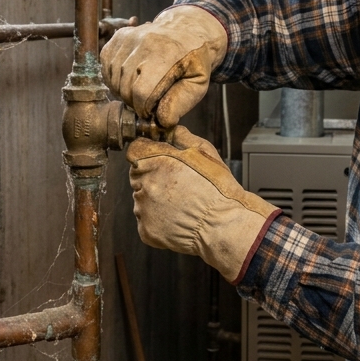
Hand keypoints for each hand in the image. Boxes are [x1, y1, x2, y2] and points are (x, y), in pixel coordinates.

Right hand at [102, 6, 227, 127]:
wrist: (187, 30)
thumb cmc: (193, 60)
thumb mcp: (198, 83)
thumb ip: (181, 103)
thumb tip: (162, 121)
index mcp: (168, 53)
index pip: (142, 92)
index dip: (144, 109)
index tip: (151, 112)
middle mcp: (145, 41)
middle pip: (125, 87)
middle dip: (134, 102)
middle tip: (147, 102)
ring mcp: (129, 37)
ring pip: (113, 78)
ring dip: (123, 91)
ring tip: (140, 90)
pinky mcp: (119, 36)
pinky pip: (107, 66)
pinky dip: (114, 78)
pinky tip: (129, 78)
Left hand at [127, 126, 277, 281]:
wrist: (224, 226)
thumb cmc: (218, 189)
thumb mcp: (204, 151)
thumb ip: (180, 137)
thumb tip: (167, 130)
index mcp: (156, 162)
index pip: (135, 151)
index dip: (149, 155)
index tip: (161, 162)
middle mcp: (145, 185)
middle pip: (137, 176)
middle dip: (152, 178)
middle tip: (177, 186)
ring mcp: (143, 210)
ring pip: (141, 199)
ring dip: (154, 200)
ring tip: (180, 204)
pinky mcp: (146, 230)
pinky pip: (146, 220)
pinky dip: (157, 220)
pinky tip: (176, 218)